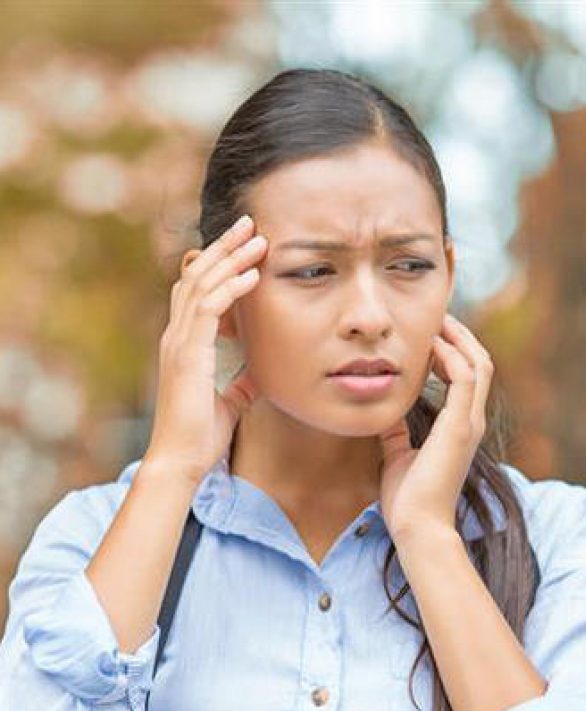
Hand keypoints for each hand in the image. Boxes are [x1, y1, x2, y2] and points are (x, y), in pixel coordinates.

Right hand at [144, 214, 267, 483]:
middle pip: (197, 276)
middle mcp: (177, 336)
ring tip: (257, 237)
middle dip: (224, 247)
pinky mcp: (187, 354)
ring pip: (202, 284)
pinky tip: (253, 275)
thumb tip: (259, 375)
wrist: (181, 461)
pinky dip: (231, 288)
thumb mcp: (230, 403)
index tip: (245, 245)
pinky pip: (208, 309)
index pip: (198, 290)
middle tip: (250, 223)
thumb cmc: (201, 435)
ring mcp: (179, 342)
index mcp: (185, 343)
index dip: (219, 265)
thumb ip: (241, 384)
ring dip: (230, 258)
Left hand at [377, 313, 493, 541]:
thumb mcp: (398, 454)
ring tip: (436, 322)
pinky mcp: (460, 428)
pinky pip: (465, 378)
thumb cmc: (408, 498)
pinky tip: (430, 346)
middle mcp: (471, 420)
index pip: (467, 375)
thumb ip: (397, 432)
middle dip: (460, 336)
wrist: (417, 527)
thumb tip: (386, 412)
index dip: (453, 349)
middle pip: (479, 362)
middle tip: (436, 317)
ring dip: (458, 338)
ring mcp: (469, 423)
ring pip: (478, 364)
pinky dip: (451, 356)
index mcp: (460, 426)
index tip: (429, 333)